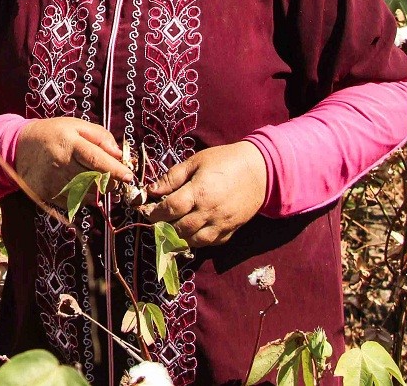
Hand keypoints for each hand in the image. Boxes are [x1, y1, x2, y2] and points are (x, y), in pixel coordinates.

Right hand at [15, 117, 133, 205]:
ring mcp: (54, 182)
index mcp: (69, 143)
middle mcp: (61, 164)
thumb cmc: (52, 133)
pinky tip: (82, 185)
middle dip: (111, 181)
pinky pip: (76, 201)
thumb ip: (100, 136)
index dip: (115, 169)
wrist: (18, 147)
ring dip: (99, 190)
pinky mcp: (48, 195)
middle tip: (115, 176)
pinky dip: (85, 196)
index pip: (96, 160)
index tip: (129, 176)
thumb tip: (119, 155)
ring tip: (98, 179)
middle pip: (95, 179)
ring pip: (88, 194)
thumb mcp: (75, 125)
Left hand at [146, 142, 266, 247]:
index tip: (145, 211)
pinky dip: (197, 242)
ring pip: (194, 241)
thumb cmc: (225, 161)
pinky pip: (210, 244)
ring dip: (178, 238)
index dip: (154, 212)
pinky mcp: (231, 230)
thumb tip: (151, 190)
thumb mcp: (196, 161)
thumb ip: (172, 177)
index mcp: (199, 192)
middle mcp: (210, 211)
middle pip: (179, 228)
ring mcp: (221, 224)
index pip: (170, 209)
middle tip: (154, 222)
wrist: (261, 170)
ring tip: (169, 229)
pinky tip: (189, 234)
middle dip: (163, 227)